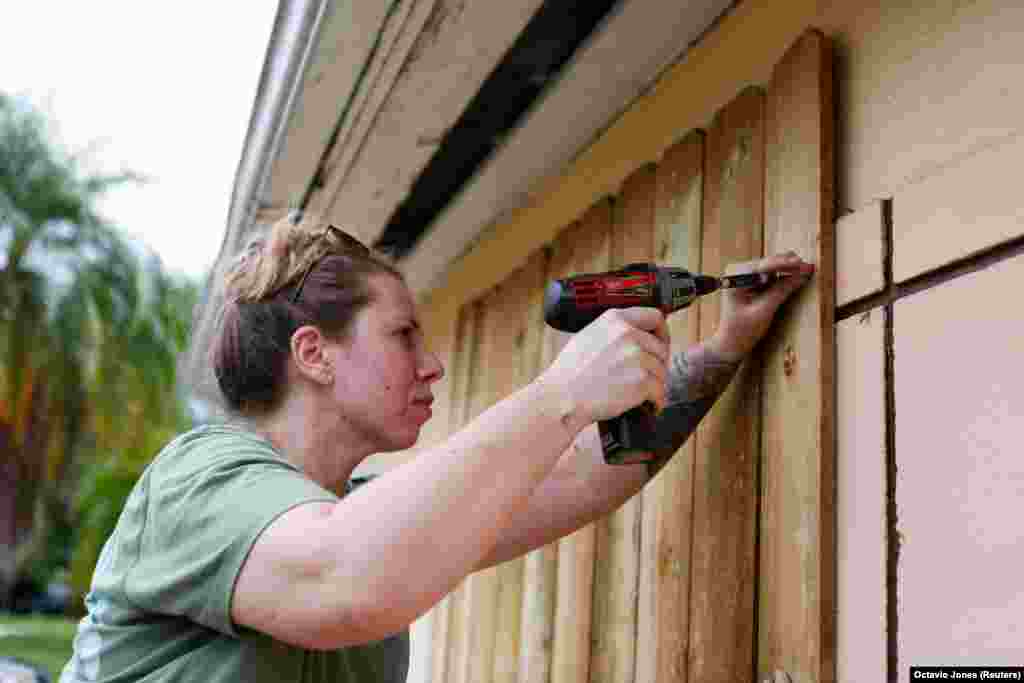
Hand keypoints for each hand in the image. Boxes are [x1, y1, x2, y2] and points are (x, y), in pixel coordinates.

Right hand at [540, 307, 670, 424]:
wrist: (562, 397)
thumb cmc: (569, 373)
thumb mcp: (587, 336)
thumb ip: (613, 332)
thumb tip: (635, 336)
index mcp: (615, 319)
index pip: (654, 316)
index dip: (661, 332)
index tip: (661, 343)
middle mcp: (629, 334)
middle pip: (661, 348)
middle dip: (657, 364)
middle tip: (647, 376)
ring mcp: (637, 357)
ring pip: (661, 371)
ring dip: (654, 384)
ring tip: (640, 394)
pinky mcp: (641, 380)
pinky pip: (660, 391)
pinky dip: (656, 401)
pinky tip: (648, 405)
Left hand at [707, 251, 814, 361]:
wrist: (730, 344)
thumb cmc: (742, 330)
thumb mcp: (763, 311)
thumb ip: (781, 291)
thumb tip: (801, 275)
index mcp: (735, 280)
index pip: (762, 266)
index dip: (783, 263)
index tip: (800, 263)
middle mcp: (736, 274)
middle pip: (766, 264)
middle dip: (788, 265)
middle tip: (807, 266)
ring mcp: (742, 277)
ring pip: (769, 267)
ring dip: (786, 268)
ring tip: (804, 268)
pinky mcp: (749, 283)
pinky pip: (768, 275)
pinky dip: (782, 275)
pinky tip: (795, 273)